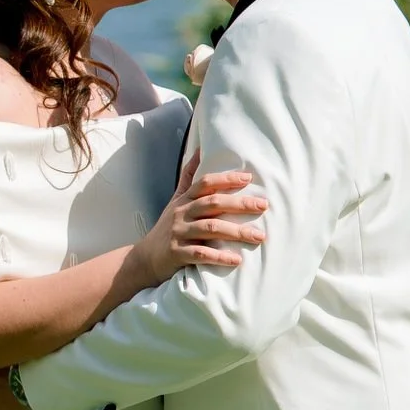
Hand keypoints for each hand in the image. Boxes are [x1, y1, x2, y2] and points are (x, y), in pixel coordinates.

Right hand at [134, 159, 267, 286]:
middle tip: (263, 205)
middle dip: (239, 203)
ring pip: (210, 228)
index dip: (226, 179)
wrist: (146, 258)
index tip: (248, 178)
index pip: (205, 184)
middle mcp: (181, 214)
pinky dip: (219, 257)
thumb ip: (188, 178)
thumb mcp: (176, 200)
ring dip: (236, 232)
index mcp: (184, 200)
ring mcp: (178, 233)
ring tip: (259, 236)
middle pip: (212, 203)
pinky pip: (200, 255)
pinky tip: (237, 260)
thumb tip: (198, 149)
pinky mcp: (176, 254)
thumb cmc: (168, 227)